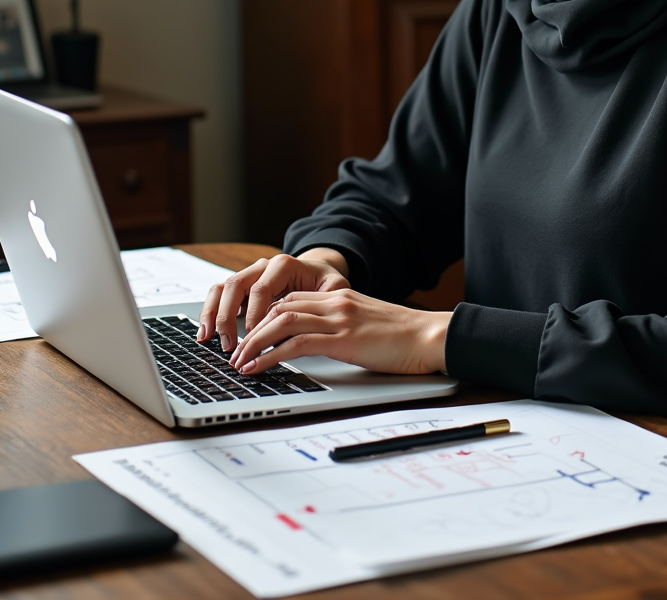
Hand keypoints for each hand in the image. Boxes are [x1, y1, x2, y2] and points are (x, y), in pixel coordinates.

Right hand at [198, 249, 349, 350]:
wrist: (317, 272)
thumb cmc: (325, 282)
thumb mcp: (335, 287)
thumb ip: (329, 298)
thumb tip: (316, 319)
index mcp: (284, 265)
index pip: (261, 288)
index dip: (254, 314)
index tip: (253, 337)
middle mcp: (263, 267)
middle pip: (236, 285)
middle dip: (228, 317)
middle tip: (229, 344)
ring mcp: (250, 275)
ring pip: (222, 288)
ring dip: (212, 313)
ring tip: (207, 338)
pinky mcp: (242, 287)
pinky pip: (219, 294)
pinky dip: (210, 311)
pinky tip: (206, 333)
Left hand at [229, 290, 451, 376]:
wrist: (431, 336)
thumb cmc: (405, 337)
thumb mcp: (367, 325)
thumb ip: (343, 327)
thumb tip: (320, 344)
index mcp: (340, 298)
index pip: (291, 300)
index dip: (265, 317)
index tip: (250, 336)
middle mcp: (335, 303)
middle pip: (279, 308)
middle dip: (251, 330)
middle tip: (236, 351)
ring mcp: (338, 319)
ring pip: (280, 322)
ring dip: (253, 342)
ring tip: (239, 361)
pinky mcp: (342, 339)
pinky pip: (295, 344)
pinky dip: (269, 355)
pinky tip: (257, 367)